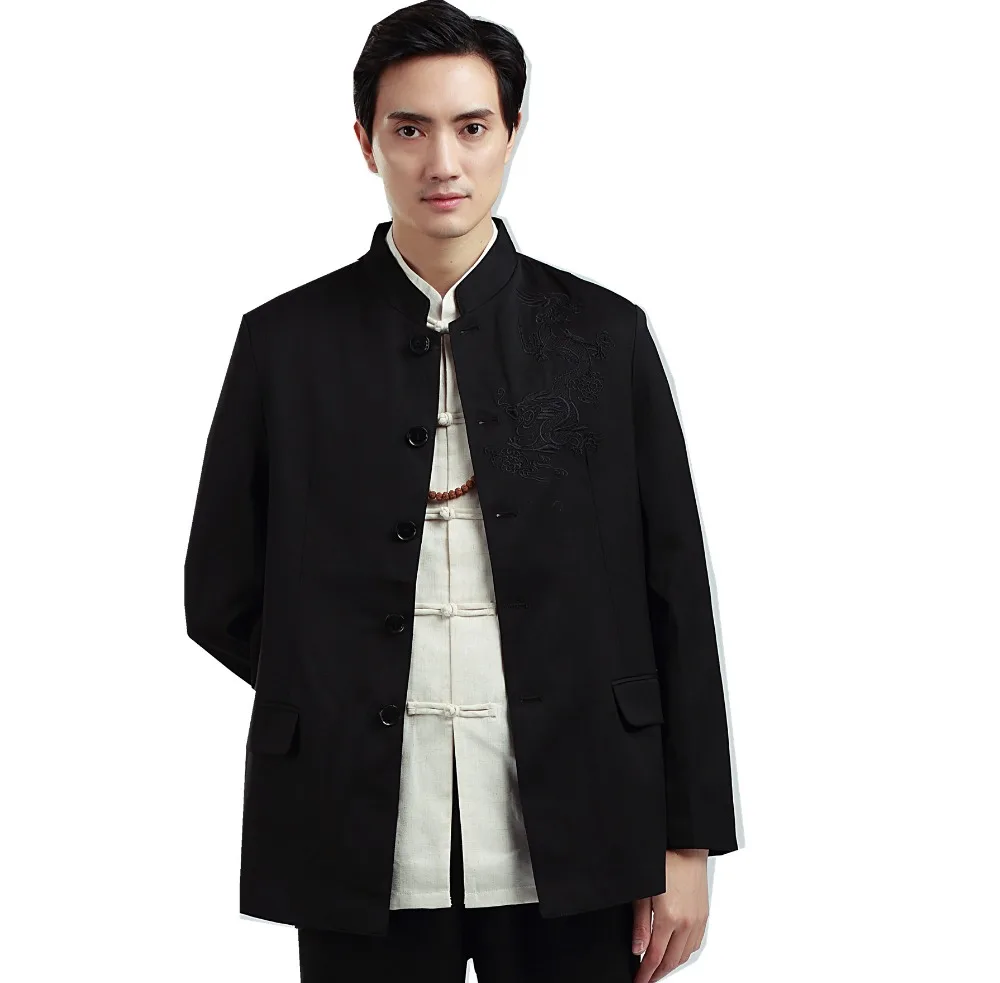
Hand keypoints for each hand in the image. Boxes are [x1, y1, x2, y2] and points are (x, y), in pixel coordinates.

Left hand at [630, 849, 708, 981]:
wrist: (687, 848)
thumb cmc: (665, 863)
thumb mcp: (643, 892)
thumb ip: (640, 923)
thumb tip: (637, 949)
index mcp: (669, 918)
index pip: (655, 957)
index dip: (645, 973)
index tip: (638, 981)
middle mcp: (686, 923)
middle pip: (671, 961)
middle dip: (657, 973)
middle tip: (645, 978)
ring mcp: (697, 921)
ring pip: (684, 955)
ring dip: (671, 965)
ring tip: (657, 968)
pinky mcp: (703, 916)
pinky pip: (694, 944)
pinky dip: (683, 953)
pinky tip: (674, 952)